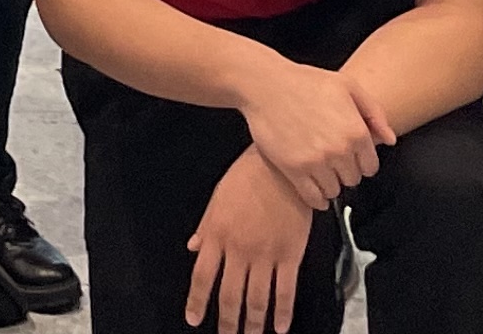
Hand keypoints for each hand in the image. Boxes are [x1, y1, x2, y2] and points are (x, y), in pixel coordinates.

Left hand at [183, 146, 315, 333]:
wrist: (281, 165)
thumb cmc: (247, 177)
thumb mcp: (218, 198)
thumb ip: (205, 227)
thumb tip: (192, 247)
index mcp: (218, 234)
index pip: (202, 276)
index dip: (197, 301)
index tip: (194, 318)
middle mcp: (239, 249)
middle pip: (229, 295)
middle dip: (227, 322)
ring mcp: (265, 254)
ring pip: (256, 299)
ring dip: (253, 324)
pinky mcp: (290, 255)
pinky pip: (285, 290)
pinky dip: (282, 312)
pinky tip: (280, 327)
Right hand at [232, 52, 380, 211]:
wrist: (265, 84)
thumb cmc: (305, 82)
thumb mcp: (346, 85)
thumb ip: (374, 112)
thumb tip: (390, 140)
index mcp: (356, 131)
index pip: (370, 166)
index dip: (360, 160)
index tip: (350, 154)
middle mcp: (339, 150)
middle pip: (352, 179)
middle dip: (344, 170)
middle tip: (331, 156)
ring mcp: (316, 162)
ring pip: (334, 190)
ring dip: (329, 183)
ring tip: (319, 167)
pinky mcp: (294, 170)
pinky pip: (313, 198)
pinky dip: (316, 198)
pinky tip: (313, 187)